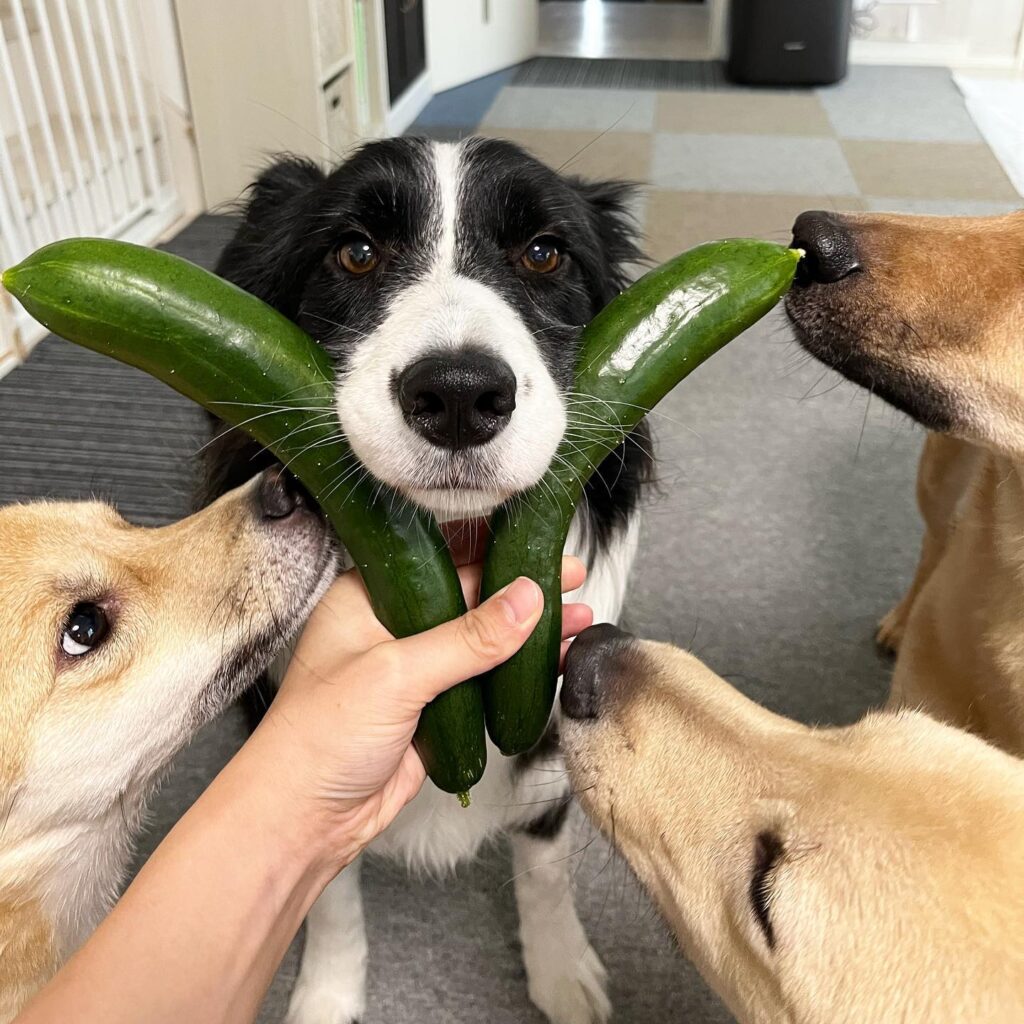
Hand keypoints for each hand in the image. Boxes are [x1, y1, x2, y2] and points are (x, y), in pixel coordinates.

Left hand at [254, 548, 591, 870]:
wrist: (304, 819)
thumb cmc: (319, 737)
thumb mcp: (396, 674)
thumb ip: (467, 638)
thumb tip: (527, 599)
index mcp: (369, 596)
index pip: (438, 556)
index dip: (491, 547)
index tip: (536, 542)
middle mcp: (393, 624)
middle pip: (470, 595)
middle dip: (522, 588)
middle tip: (573, 576)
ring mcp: (417, 667)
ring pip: (484, 638)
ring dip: (530, 630)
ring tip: (579, 617)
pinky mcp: (436, 706)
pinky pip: (486, 679)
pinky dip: (521, 670)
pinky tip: (554, 660)